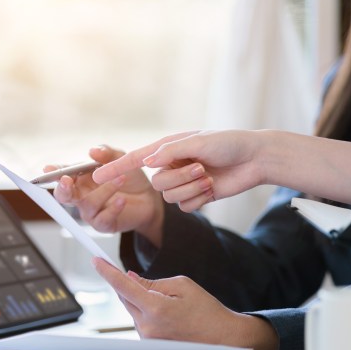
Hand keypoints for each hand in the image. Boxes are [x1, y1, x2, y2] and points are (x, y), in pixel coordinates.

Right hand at [50, 144, 164, 246]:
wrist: (149, 199)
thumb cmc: (130, 179)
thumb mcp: (121, 160)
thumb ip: (107, 154)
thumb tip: (92, 150)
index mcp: (81, 179)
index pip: (62, 175)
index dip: (54, 173)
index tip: (49, 169)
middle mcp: (82, 196)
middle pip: (64, 196)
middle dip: (63, 189)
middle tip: (67, 181)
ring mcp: (91, 211)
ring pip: (88, 204)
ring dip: (104, 190)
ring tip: (121, 179)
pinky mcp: (104, 224)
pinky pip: (103, 218)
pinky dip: (113, 208)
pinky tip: (122, 200)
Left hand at [92, 257, 278, 349]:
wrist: (222, 339)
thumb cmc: (207, 310)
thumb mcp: (182, 285)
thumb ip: (152, 282)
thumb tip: (130, 278)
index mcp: (155, 309)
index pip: (123, 286)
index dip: (107, 271)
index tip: (96, 260)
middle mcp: (147, 326)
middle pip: (125, 298)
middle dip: (129, 285)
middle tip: (143, 280)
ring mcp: (147, 338)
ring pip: (133, 310)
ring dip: (141, 301)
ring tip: (171, 306)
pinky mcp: (150, 345)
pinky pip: (140, 322)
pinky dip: (147, 313)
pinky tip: (168, 316)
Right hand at [93, 130, 266, 211]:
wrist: (254, 159)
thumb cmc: (228, 143)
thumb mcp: (198, 142)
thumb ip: (170, 152)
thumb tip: (146, 160)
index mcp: (167, 148)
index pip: (135, 159)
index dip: (115, 168)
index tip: (96, 177)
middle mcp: (171, 165)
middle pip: (157, 184)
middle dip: (180, 179)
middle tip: (202, 168)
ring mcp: (182, 182)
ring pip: (170, 197)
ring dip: (191, 188)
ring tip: (209, 176)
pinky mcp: (194, 197)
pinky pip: (184, 207)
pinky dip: (199, 198)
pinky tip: (213, 188)